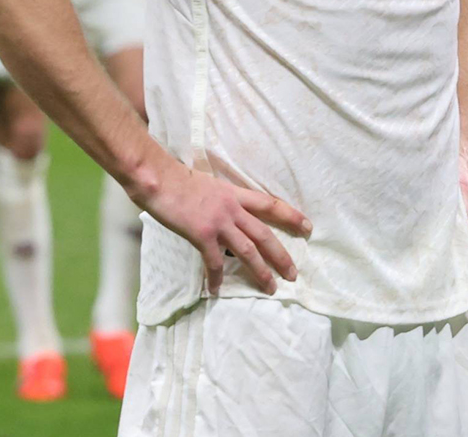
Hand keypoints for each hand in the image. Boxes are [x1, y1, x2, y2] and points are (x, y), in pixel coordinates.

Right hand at [133, 158, 310, 294]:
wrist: (158, 178)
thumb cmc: (178, 179)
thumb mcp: (210, 185)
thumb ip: (222, 200)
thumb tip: (227, 213)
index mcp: (236, 194)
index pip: (271, 205)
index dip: (292, 216)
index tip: (308, 227)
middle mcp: (233, 209)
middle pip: (265, 235)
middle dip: (282, 256)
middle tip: (294, 274)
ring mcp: (218, 222)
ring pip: (248, 251)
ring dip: (260, 271)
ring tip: (270, 287)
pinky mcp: (201, 234)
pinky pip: (213, 261)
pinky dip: (216, 277)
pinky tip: (217, 289)